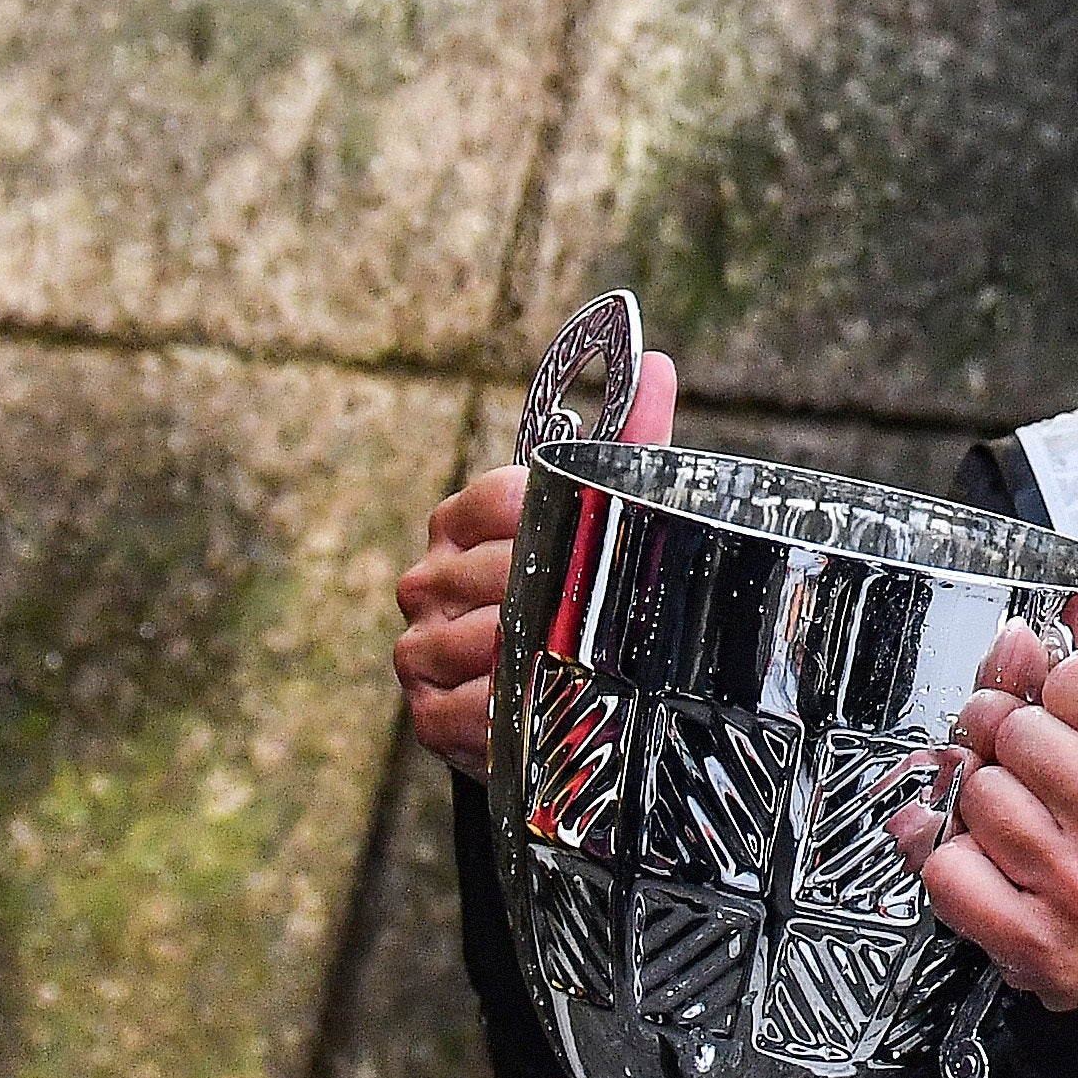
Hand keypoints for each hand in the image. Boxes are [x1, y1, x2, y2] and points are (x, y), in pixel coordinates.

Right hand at [392, 346, 676, 776]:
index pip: (501, 496)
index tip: (589, 540)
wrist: (551, 701)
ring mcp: (421, 645)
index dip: (553, 517)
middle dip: (551, 592)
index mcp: (462, 523)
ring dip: (528, 654)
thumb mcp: (603, 519)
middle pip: (492, 570)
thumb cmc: (579, 595)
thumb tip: (656, 363)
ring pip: (474, 641)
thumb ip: (628, 443)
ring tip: (570, 661)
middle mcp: (430, 579)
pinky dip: (502, 715)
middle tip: (598, 611)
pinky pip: (460, 710)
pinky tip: (534, 712)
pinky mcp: (426, 712)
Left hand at [904, 622, 1077, 1010]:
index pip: (1070, 675)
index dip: (1072, 689)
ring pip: (977, 791)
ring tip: (1041, 811)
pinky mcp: (1036, 942)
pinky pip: (947, 868)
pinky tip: (1004, 855)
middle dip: (1025, 734)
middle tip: (1055, 759)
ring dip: (995, 795)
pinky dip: (959, 857)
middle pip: (1013, 729)